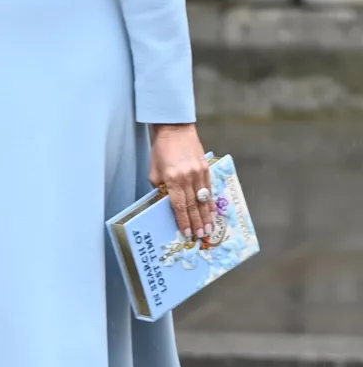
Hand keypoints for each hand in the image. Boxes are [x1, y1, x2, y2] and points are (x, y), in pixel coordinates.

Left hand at [149, 125, 213, 242]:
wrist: (175, 129)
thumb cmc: (160, 150)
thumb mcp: (154, 171)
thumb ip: (160, 189)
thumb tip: (167, 204)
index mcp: (172, 179)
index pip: (179, 205)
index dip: (184, 221)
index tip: (187, 233)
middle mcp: (187, 177)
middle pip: (193, 205)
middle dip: (197, 223)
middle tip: (201, 237)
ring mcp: (199, 172)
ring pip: (204, 199)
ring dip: (207, 216)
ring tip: (210, 230)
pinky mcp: (206, 168)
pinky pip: (209, 189)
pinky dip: (210, 202)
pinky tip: (212, 212)